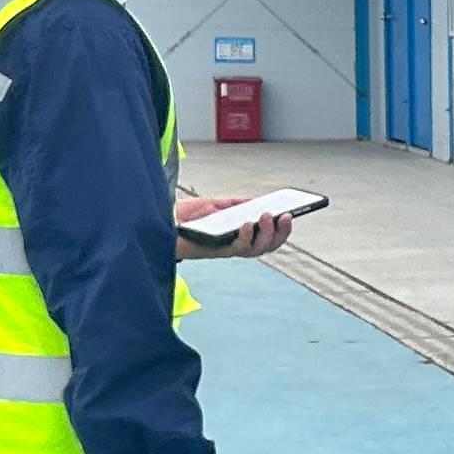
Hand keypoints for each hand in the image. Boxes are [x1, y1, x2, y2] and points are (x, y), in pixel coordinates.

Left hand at [175, 194, 292, 260]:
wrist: (162, 222)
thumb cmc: (188, 215)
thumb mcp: (216, 205)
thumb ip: (236, 204)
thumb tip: (257, 202)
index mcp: (241, 234)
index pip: (268, 236)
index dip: (283, 229)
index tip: (291, 213)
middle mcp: (237, 245)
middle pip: (268, 245)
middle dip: (281, 233)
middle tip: (285, 216)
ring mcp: (228, 249)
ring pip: (257, 250)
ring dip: (266, 234)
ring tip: (266, 216)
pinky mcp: (216, 251)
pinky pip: (237, 248)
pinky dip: (245, 236)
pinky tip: (246, 223)